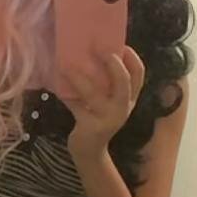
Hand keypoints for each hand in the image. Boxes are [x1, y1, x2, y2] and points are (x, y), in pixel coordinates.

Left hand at [64, 47, 144, 162]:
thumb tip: (89, 52)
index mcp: (129, 98)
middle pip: (124, 83)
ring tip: (66, 66)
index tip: (121, 45)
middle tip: (101, 51)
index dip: (132, 58)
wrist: (89, 151)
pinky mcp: (90, 126)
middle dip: (113, 65)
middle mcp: (123, 108)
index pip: (139, 75)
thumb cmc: (96, 118)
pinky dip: (65, 94)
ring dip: (79, 78)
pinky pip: (75, 105)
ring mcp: (107, 118)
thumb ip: (105, 84)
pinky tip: (57, 85)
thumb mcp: (107, 102)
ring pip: (93, 93)